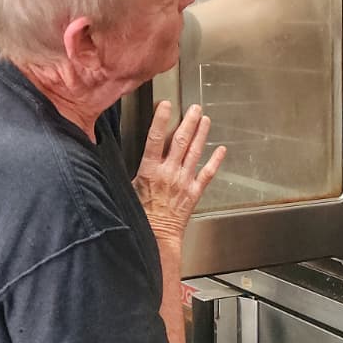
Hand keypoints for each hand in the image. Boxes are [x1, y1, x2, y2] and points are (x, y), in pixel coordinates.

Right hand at [135, 101, 225, 245]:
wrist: (156, 237)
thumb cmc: (140, 216)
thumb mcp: (128, 190)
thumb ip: (132, 172)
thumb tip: (122, 158)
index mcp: (150, 170)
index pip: (155, 139)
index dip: (161, 120)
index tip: (166, 105)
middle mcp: (169, 173)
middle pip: (180, 141)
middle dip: (188, 122)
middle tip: (195, 108)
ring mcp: (184, 182)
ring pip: (194, 153)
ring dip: (201, 135)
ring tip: (205, 120)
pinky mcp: (194, 192)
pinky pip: (207, 173)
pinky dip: (215, 160)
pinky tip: (221, 149)